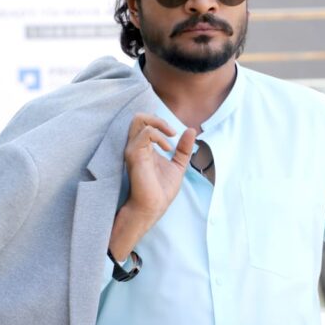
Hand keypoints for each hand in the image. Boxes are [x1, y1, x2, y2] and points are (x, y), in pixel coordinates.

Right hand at [108, 114, 195, 259]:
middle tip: (172, 132)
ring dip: (159, 125)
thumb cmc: (160, 191)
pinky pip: (146, 133)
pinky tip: (168, 149)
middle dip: (157, 119)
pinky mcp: (134, 154)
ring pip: (139, 119)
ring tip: (171, 140)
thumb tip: (191, 130)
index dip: (161, 123)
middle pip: (139, 117)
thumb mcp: (178, 165)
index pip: (146, 123)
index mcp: (144, 148)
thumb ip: (183, 149)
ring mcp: (133, 149)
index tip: (174, 134)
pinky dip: (160, 136)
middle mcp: (136, 146)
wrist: (153, 207)